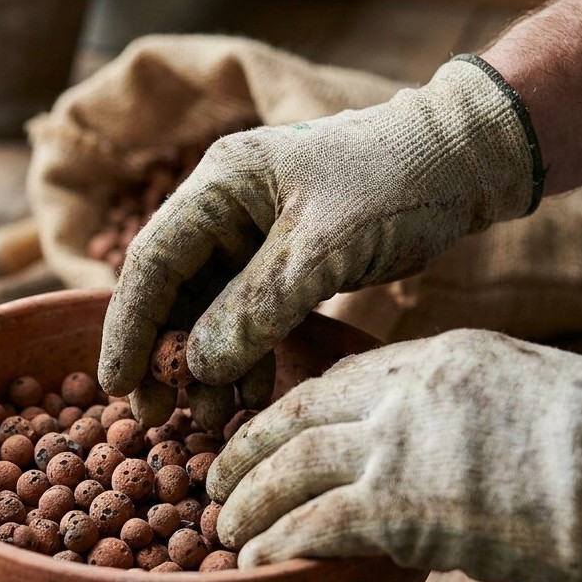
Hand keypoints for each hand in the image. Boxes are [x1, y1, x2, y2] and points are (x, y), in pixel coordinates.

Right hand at [98, 58, 536, 412]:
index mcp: (219, 186)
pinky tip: (246, 399)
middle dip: (162, 356)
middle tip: (154, 416)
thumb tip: (195, 365)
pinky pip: (246, 319)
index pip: (151, 261)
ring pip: (206, 312)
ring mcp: (251, 237)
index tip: (116, 385)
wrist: (464, 162)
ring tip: (204, 419)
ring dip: (202, 366)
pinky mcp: (282, 263)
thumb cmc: (396, 182)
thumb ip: (257, 308)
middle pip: (170, 292)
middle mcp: (224, 210)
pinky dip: (244, 360)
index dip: (128, 326)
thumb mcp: (324, 249)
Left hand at [208, 329, 581, 581]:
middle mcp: (407, 390)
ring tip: (226, 530)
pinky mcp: (404, 508)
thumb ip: (457, 399)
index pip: (337, 378)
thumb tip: (419, 433)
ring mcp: (400, 446)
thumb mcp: (524, 386)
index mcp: (438, 355)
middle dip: (247, 451)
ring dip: (249, 503)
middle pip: (295, 415)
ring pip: (289, 468)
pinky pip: (312, 524)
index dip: (290, 413)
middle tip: (218, 480)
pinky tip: (257, 562)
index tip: (267, 438)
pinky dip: (276, 544)